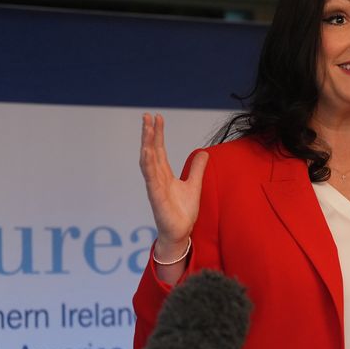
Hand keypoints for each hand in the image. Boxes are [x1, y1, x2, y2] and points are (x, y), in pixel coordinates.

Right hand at [139, 113, 207, 260]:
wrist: (180, 232)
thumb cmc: (183, 211)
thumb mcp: (194, 185)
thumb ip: (197, 169)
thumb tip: (204, 153)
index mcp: (164, 174)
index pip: (159, 149)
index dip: (157, 134)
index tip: (156, 118)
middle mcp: (157, 178)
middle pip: (151, 151)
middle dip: (148, 134)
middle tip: (146, 116)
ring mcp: (155, 186)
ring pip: (148, 162)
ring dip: (146, 144)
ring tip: (145, 129)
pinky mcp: (156, 197)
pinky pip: (150, 178)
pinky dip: (148, 165)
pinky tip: (146, 152)